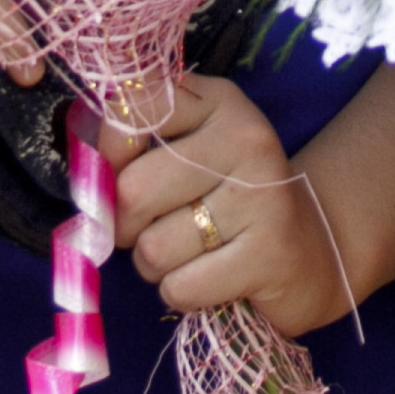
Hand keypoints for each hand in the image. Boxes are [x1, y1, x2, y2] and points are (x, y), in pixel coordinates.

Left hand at [107, 73, 358, 337]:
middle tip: (152, 227)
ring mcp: (263, 196)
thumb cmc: (227, 199)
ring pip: (153, 246)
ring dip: (155, 264)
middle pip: (133, 189)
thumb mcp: (188, 150)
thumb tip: (82, 165)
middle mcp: (246, 137)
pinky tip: (212, 278)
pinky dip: (182, 292)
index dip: (108, 150)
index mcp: (217, 101)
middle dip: (125, 224)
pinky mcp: (271, 254)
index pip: (131, 108)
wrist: (311, 250)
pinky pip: (180, 287)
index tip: (120, 169)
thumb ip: (134, 144)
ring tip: (189, 254)